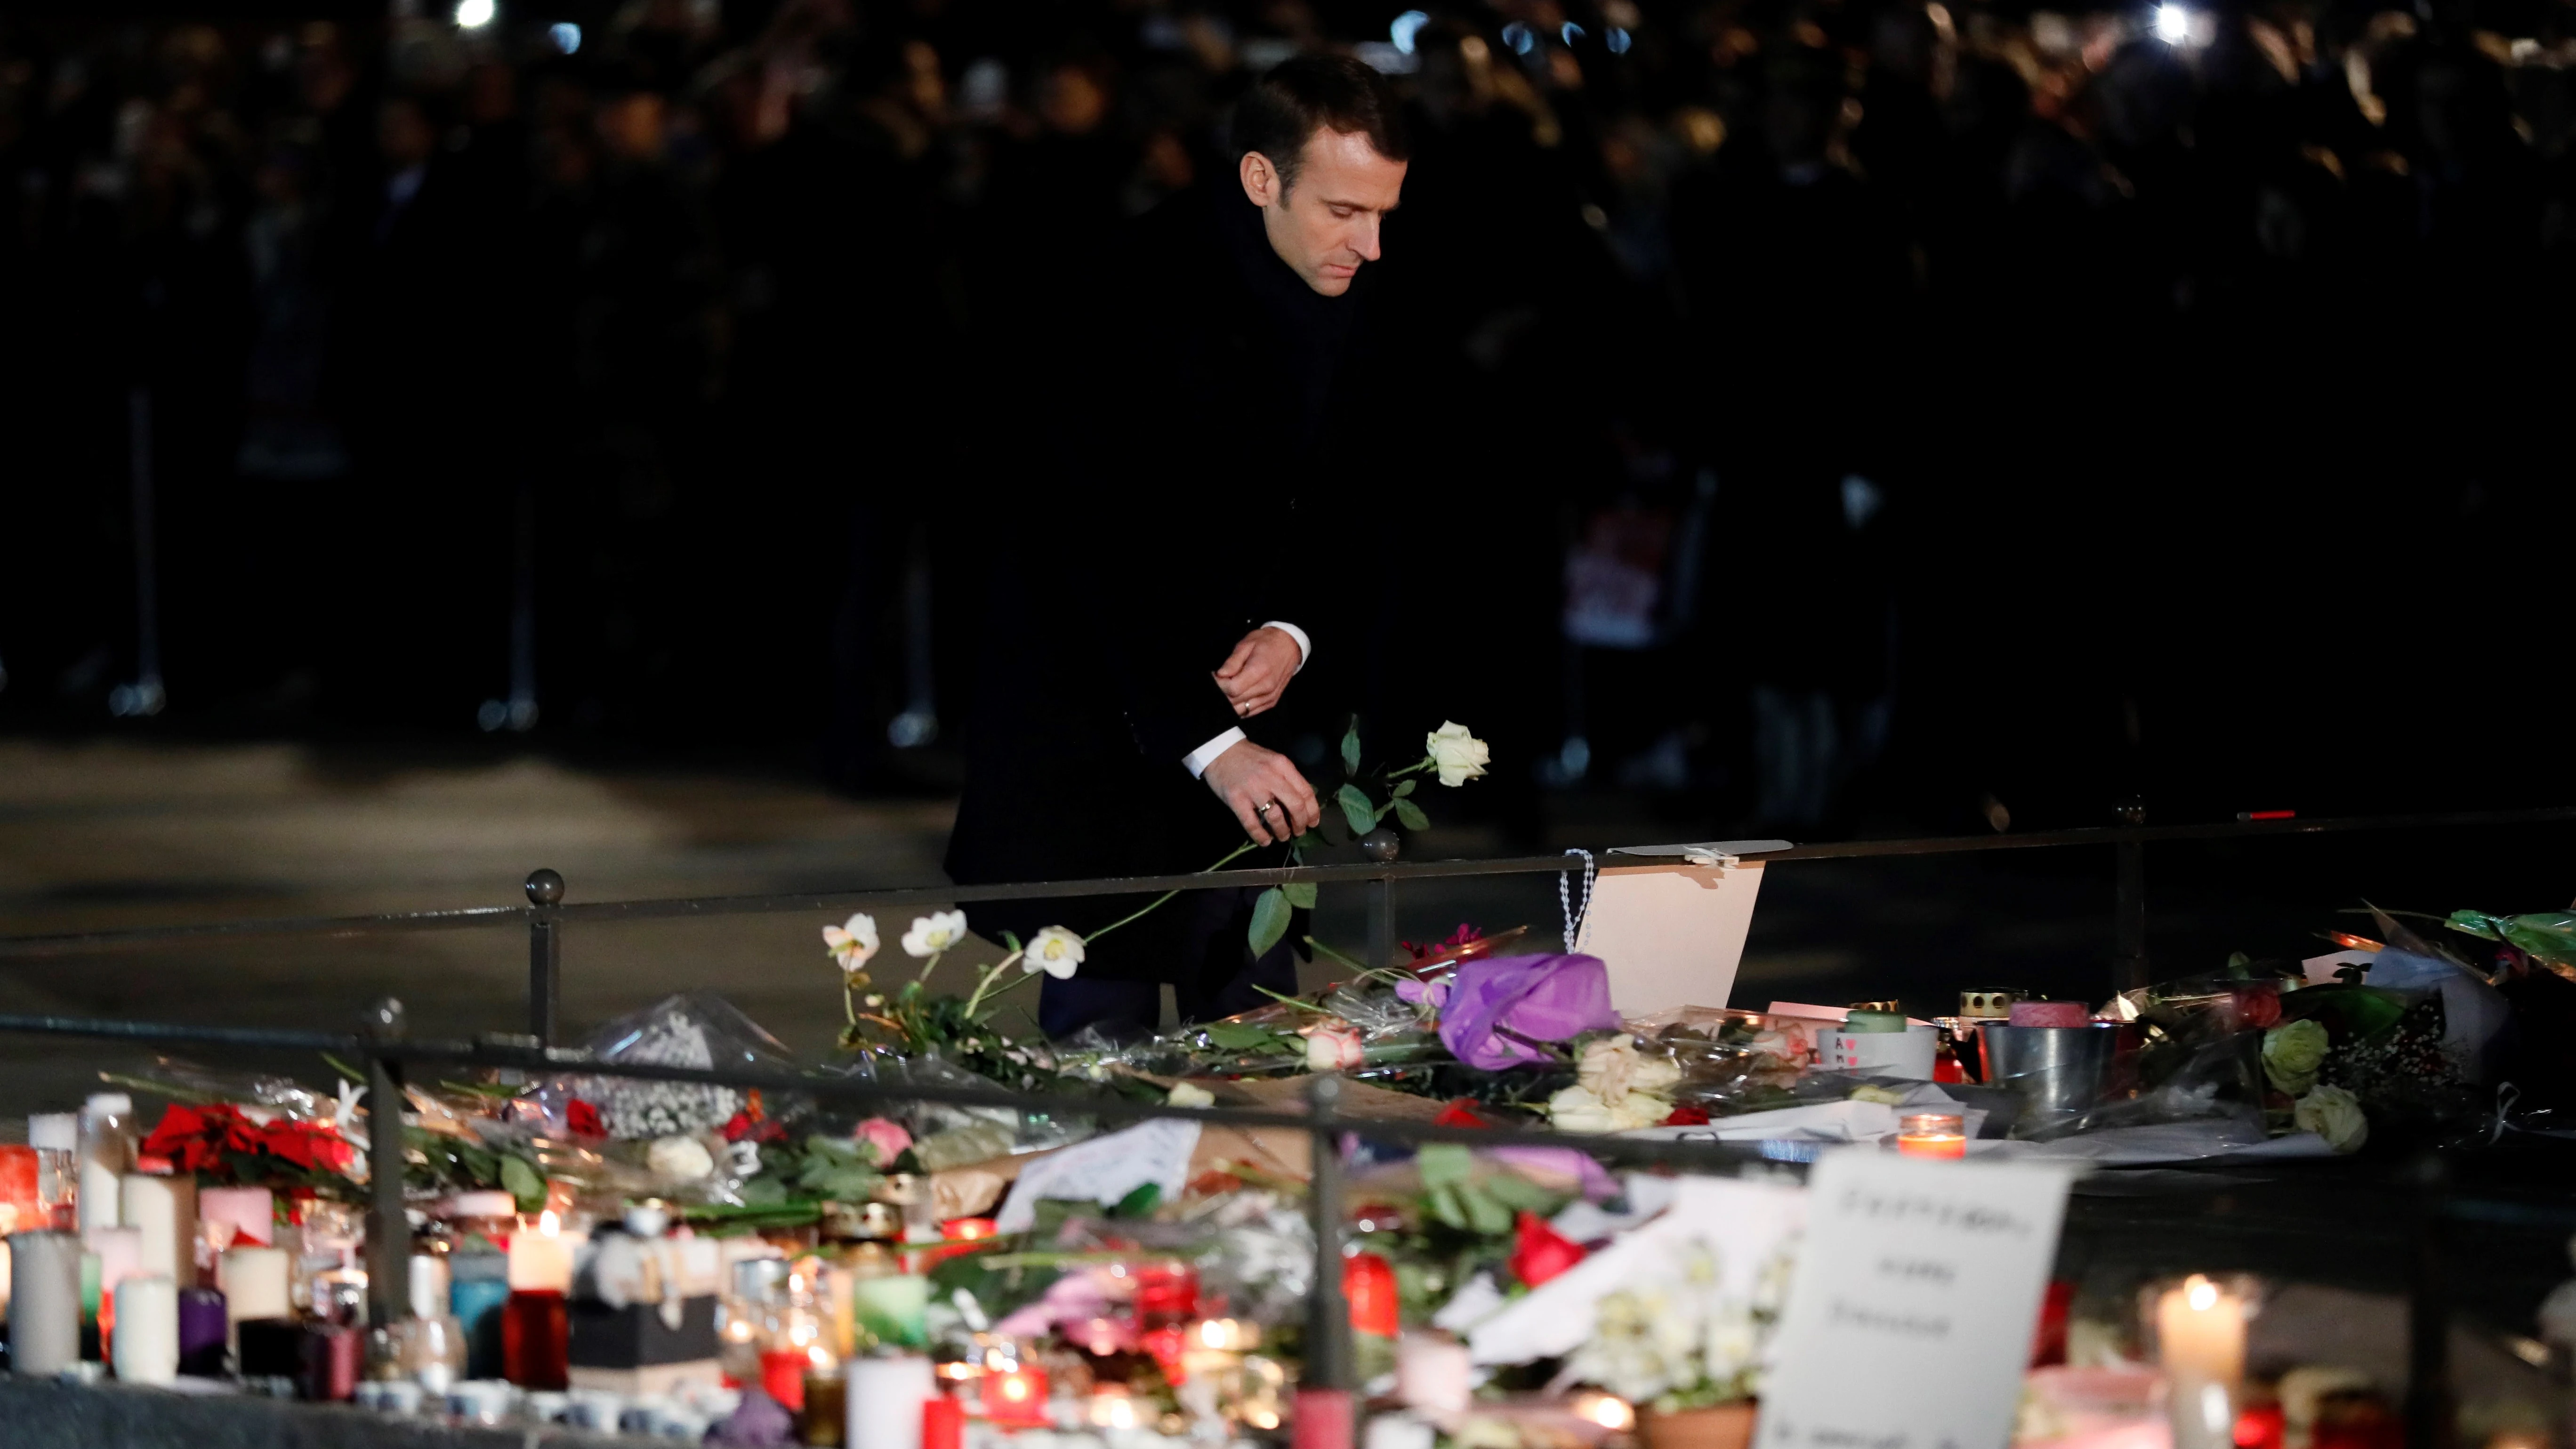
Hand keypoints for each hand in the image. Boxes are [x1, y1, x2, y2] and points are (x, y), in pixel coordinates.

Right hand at [1201, 739, 1321, 845]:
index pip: (1306, 792)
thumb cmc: (1249, 758)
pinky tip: (1265, 841)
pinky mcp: (1236, 799)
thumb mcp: (1273, 761)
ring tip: (1283, 836)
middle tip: (1299, 832)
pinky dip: (1261, 836)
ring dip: (1282, 831)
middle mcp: (1271, 776)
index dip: (1313, 811)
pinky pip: (1252, 823)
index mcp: (1283, 766)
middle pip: (1295, 806)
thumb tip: (1302, 803)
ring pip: (1275, 817)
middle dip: (1300, 823)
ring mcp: (1253, 788)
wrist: (1220, 750)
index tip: (1313, 823)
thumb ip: (1287, 778)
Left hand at [1213, 627, 1300, 719]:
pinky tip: (1236, 696)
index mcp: (1259, 671)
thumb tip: (1220, 675)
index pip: (1233, 689)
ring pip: (1241, 710)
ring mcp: (1269, 697)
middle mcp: (1266, 687)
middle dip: (1222, 693)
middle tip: (1218, 682)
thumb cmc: (1267, 642)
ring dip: (1230, 702)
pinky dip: (1240, 707)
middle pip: (1235, 701)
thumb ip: (1232, 662)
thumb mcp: (1246, 644)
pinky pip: (1250, 712)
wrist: (1289, 645)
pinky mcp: (1271, 702)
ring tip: (1227, 688)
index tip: (1215, 677)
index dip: (1219, 685)